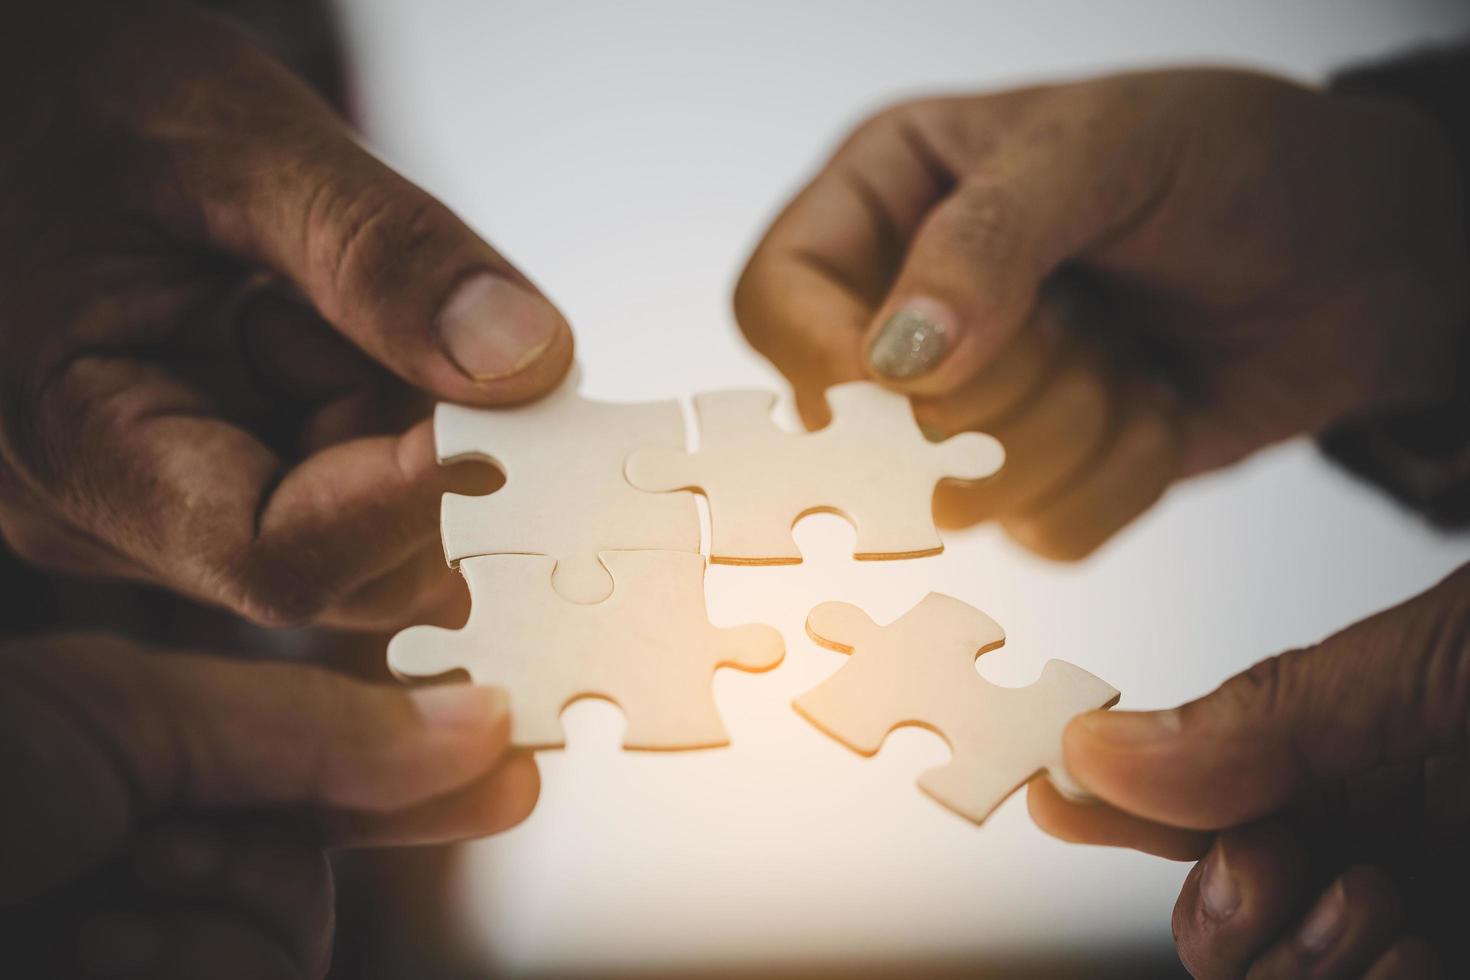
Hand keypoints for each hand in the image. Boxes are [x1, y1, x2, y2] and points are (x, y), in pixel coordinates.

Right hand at [0, 0, 572, 629]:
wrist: (47, 110)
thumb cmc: (98, 110)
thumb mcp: (238, 144)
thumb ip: (378, 252)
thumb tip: (524, 359)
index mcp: (72, 446)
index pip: (278, 558)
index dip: (414, 497)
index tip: (508, 408)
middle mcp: (116, 522)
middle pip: (347, 566)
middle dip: (415, 444)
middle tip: (399, 312)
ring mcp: (170, 520)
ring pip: (372, 543)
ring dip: (401, 424)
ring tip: (325, 301)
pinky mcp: (223, 494)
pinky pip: (359, 504)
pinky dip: (388, 420)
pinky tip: (331, 335)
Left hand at [0, 632, 535, 978]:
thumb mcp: (105, 715)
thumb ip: (302, 722)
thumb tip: (462, 721)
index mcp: (102, 754)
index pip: (282, 740)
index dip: (389, 734)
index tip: (488, 733)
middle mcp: (121, 850)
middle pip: (302, 834)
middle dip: (371, 808)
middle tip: (486, 783)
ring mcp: (142, 939)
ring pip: (284, 921)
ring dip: (237, 897)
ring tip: (121, 885)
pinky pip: (261, 965)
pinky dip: (216, 947)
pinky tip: (133, 929)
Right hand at [736, 69, 1466, 558]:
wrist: (1362, 254)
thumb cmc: (1235, 161)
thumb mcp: (1107, 149)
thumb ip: (987, 239)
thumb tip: (894, 358)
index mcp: (887, 194)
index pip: (778, 298)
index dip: (824, 358)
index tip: (907, 381)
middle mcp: (909, 307)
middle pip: (873, 420)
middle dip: (1009, 383)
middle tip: (1088, 312)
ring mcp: (969, 406)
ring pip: (957, 496)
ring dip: (1078, 428)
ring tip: (1132, 349)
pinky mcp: (1036, 481)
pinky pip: (1039, 534)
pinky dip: (1121, 480)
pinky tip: (1157, 404)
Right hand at [1028, 563, 1469, 977]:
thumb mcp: (1415, 667)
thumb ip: (1261, 715)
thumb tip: (1095, 748)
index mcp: (1347, 754)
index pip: (1192, 799)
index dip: (1112, 807)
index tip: (1054, 802)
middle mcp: (1370, 841)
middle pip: (1219, 918)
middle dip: (1220, 907)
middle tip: (1267, 861)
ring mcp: (1412, 911)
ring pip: (1277, 975)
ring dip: (1300, 960)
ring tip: (1377, 903)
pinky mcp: (1459, 968)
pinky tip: (1419, 954)